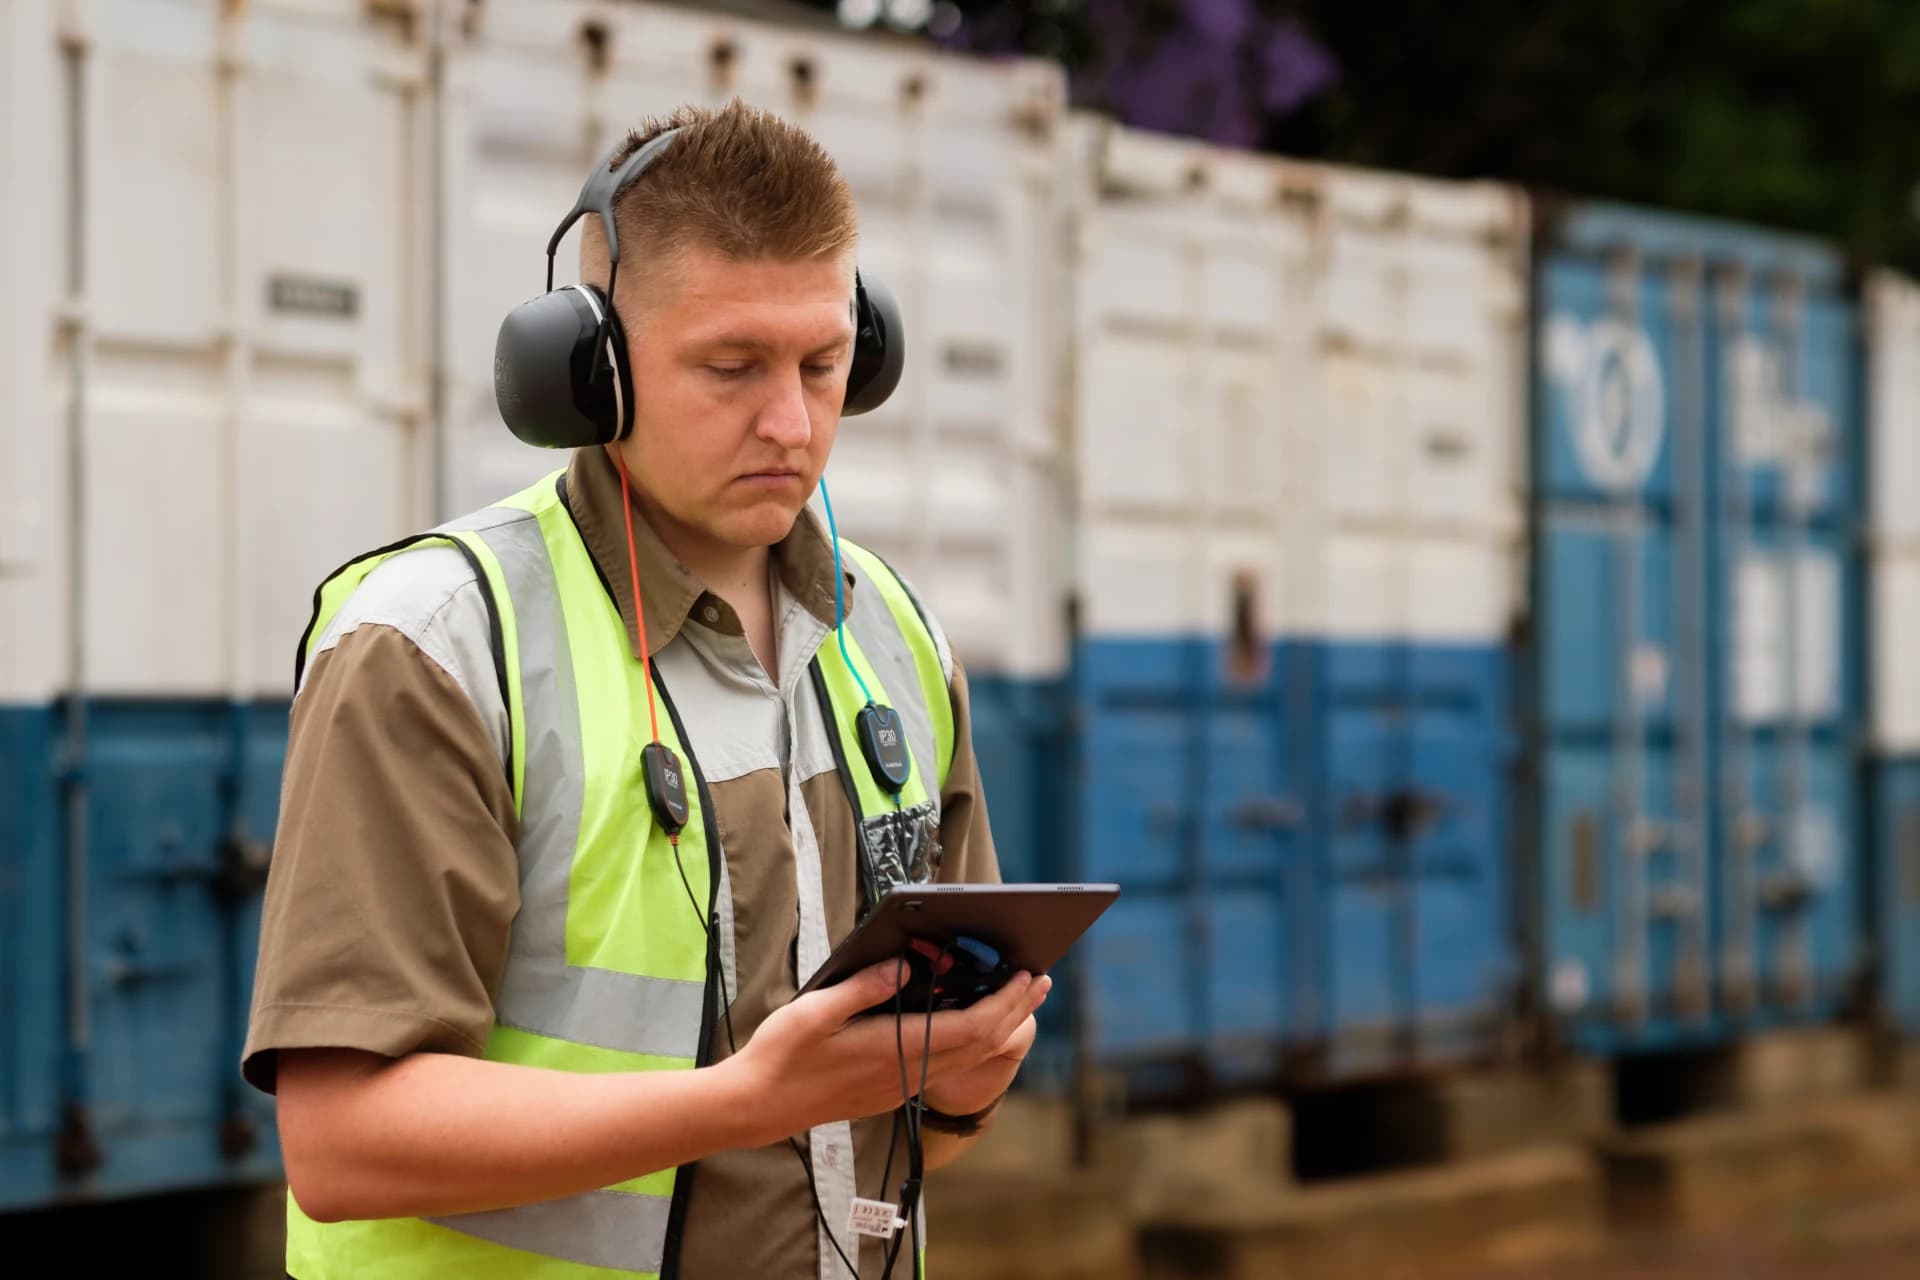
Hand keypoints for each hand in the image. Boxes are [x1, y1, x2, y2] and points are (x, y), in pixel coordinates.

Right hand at [728, 960, 1049, 1144]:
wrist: (758, 1106)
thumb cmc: (783, 1056)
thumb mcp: (818, 1010)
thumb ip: (866, 987)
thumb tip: (906, 964)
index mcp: (894, 1050)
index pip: (969, 1026)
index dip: (1004, 1001)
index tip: (1025, 975)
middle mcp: (906, 1073)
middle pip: (979, 1042)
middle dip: (1014, 1010)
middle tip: (1039, 980)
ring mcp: (900, 1085)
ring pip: (967, 1056)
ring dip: (998, 1025)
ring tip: (1018, 999)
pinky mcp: (891, 1089)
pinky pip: (946, 1064)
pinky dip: (971, 1040)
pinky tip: (971, 1023)